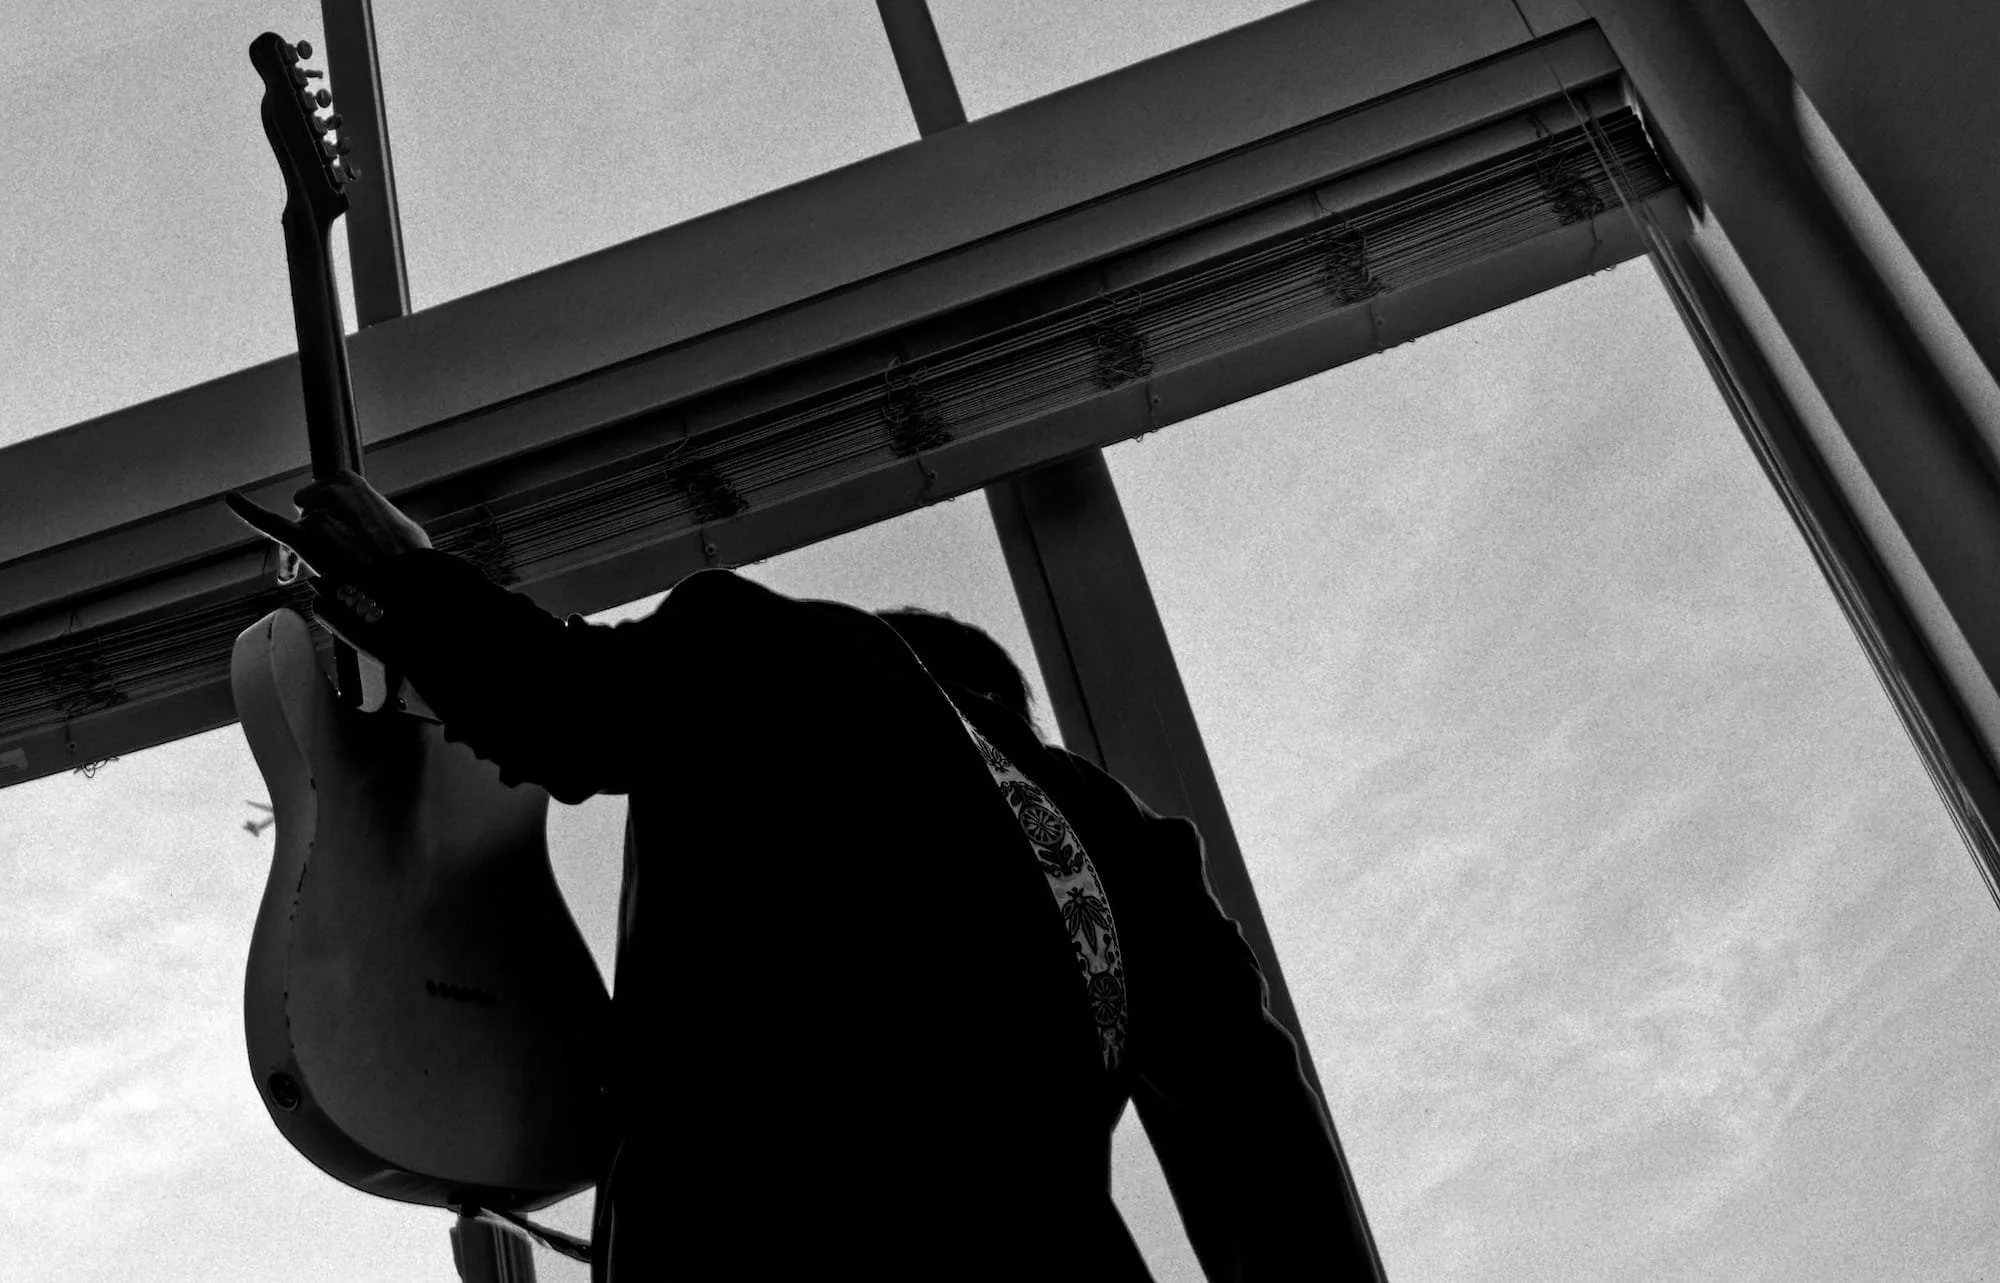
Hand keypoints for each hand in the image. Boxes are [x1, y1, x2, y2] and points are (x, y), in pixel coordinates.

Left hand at [225, 469, 431, 580]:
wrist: (406, 585)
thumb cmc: (409, 561)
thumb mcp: (399, 526)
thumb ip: (372, 518)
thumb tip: (368, 531)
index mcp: (350, 481)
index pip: (326, 492)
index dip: (334, 516)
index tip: (347, 533)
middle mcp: (327, 492)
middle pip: (309, 510)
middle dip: (322, 531)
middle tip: (347, 556)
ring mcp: (313, 515)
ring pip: (301, 532)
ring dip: (316, 551)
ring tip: (344, 571)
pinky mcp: (299, 539)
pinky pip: (268, 522)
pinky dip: (247, 509)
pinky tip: (232, 498)